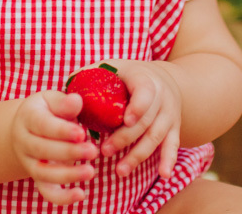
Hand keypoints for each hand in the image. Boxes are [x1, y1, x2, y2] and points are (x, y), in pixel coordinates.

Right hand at [10, 91, 98, 204]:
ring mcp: (29, 162)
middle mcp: (24, 141)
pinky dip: (62, 198)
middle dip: (68, 152)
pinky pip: (47, 192)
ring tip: (90, 171)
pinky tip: (80, 194)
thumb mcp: (52, 100)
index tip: (81, 133)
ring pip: (43, 173)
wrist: (27, 129)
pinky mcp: (38, 178)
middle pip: (42, 150)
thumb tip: (76, 101)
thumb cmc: (47, 111)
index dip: (61, 131)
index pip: (42, 125)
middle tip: (92, 150)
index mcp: (28, 117)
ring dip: (67, 175)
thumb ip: (64, 102)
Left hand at [98, 61, 181, 178]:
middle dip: (125, 138)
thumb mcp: (113, 67)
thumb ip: (91, 75)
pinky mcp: (174, 129)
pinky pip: (173, 146)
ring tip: (120, 170)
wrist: (163, 80)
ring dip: (138, 155)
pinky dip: (169, 160)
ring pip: (156, 137)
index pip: (145, 92)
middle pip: (146, 121)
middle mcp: (161, 97)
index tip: (126, 120)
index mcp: (145, 79)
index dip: (138, 106)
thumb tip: (67, 88)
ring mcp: (169, 115)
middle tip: (105, 151)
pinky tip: (163, 175)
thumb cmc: (128, 75)